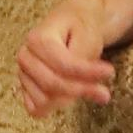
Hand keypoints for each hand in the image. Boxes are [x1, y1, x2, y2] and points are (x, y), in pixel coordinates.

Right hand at [16, 0, 114, 117]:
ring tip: (91, 89)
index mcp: (37, 39)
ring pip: (44, 100)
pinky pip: (36, 108)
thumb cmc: (80, 29)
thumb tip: (74, 91)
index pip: (63, 65)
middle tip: (105, 94)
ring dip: (70, 99)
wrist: (69, 25)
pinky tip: (72, 97)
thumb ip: (80, 61)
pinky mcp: (25, 87)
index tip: (110, 73)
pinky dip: (55, 106)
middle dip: (81, 90)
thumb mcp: (87, 36)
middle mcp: (26, 56)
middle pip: (52, 85)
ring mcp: (23, 73)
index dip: (87, 73)